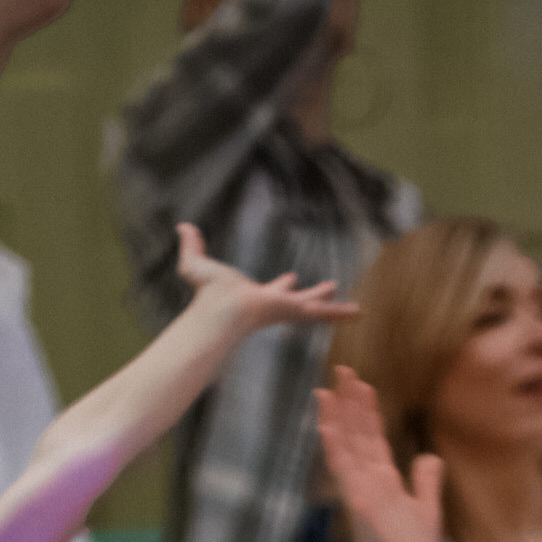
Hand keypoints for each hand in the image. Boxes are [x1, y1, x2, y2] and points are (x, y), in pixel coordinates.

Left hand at [175, 221, 359, 340]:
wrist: (220, 309)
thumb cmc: (207, 291)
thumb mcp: (196, 262)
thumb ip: (191, 246)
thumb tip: (182, 227)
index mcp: (258, 297)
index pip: (275, 291)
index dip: (283, 285)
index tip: (292, 278)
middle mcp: (275, 305)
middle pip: (300, 300)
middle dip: (312, 295)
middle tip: (328, 288)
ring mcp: (287, 310)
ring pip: (317, 309)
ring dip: (334, 308)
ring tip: (356, 309)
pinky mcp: (295, 312)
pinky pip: (323, 313)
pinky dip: (341, 314)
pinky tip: (359, 313)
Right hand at [313, 367, 441, 541]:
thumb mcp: (428, 512)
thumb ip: (426, 482)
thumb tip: (430, 456)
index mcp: (383, 480)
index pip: (374, 438)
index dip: (368, 411)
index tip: (362, 385)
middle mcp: (367, 479)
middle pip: (357, 433)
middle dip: (350, 401)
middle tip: (342, 369)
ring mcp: (359, 488)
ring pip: (346, 445)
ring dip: (337, 416)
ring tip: (328, 387)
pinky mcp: (358, 500)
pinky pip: (344, 468)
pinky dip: (335, 444)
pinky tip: (327, 422)